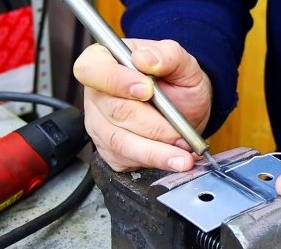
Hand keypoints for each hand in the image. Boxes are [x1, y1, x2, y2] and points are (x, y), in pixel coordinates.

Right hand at [74, 39, 212, 171]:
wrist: (186, 107)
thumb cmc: (176, 80)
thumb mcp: (182, 62)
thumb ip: (168, 54)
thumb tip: (146, 58)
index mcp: (103, 61)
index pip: (93, 70)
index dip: (118, 81)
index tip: (147, 90)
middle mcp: (97, 95)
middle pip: (115, 111)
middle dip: (152, 124)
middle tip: (180, 131)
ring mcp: (100, 124)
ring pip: (120, 141)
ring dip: (155, 150)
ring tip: (182, 154)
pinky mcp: (110, 150)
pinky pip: (126, 159)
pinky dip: (153, 161)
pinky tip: (173, 159)